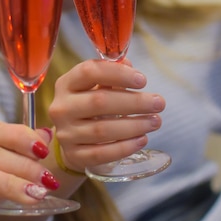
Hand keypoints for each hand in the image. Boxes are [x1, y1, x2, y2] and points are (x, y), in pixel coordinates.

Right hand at [49, 59, 164, 172]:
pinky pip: (101, 153)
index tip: (143, 80)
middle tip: (159, 103)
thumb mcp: (95, 86)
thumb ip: (111, 75)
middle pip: (99, 102)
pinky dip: (125, 147)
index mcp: (66, 83)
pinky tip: (142, 139)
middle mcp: (62, 107)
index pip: (89, 72)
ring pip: (102, 130)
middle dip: (134, 102)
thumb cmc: (90, 104)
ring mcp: (66, 133)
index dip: (117, 73)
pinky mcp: (74, 155)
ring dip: (134, 126)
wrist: (72, 137)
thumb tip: (129, 65)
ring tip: (155, 121)